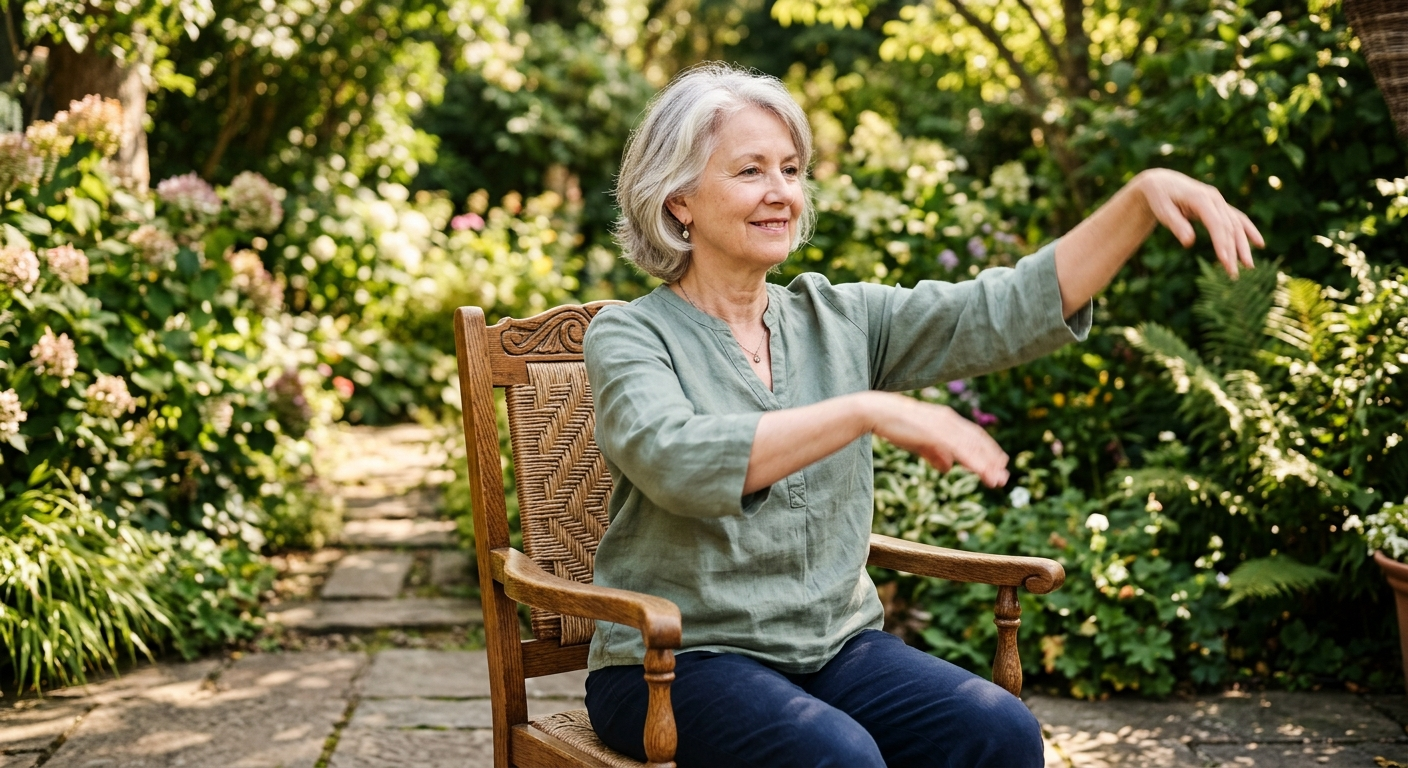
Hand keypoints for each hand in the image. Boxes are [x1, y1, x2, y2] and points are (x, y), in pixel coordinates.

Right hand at [866, 393, 1009, 487]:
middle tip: (1003, 478)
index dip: (988, 450)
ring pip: (972, 447)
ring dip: (986, 465)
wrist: (878, 412)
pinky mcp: (936, 432)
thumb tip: (948, 469)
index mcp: (947, 420)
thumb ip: (935, 454)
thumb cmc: (896, 425)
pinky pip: (959, 449)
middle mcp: (950, 421)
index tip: (1000, 463)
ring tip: (996, 481)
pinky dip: (973, 461)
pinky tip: (981, 472)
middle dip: (992, 460)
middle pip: (978, 441)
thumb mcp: (920, 442)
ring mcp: (944, 426)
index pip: (974, 435)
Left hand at [1136, 168, 1264, 278]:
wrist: (1162, 183)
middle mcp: (1214, 198)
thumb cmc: (1160, 198)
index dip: (1221, 242)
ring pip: (1236, 225)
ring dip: (1243, 246)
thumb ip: (1176, 225)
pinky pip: (1238, 219)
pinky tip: (1259, 244)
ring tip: (1248, 267)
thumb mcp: (1162, 210)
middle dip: (1233, 251)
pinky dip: (1248, 231)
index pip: (1216, 223)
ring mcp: (1219, 201)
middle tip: (1233, 274)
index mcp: (1200, 198)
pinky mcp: (1220, 206)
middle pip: (1228, 227)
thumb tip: (1189, 243)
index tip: (1225, 261)